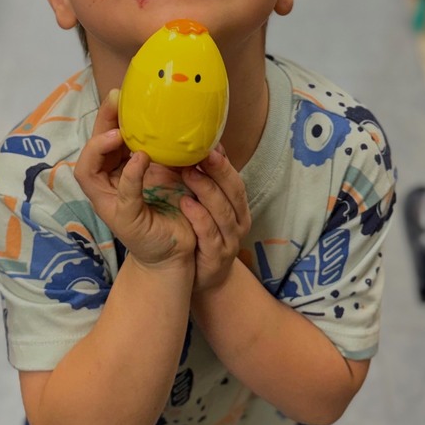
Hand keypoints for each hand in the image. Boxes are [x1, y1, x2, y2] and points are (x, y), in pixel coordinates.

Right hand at [74, 91, 197, 273]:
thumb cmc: (173, 207)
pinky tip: (140, 160)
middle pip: (91, 149)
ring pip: (90, 171)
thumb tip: (177, 113)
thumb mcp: (170, 169)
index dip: (108, 115)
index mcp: (116, 169)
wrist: (180, 248)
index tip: (121, 94)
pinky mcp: (123, 219)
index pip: (105, 137)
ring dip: (102, 148)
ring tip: (119, 133)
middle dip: (101, 124)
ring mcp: (110, 202)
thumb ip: (165, 147)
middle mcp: (106, 184)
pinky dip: (129, 175)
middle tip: (115, 102)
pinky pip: (123, 194)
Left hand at [179, 148, 250, 293]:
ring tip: (189, 173)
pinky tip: (185, 203)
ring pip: (223, 212)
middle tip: (200, 153)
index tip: (209, 145)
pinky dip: (199, 217)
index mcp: (238, 207)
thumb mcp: (208, 209)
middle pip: (234, 193)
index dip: (224, 163)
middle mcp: (239, 222)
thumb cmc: (202, 236)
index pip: (235, 181)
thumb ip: (208, 183)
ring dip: (206, 190)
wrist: (202, 279)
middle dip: (218, 171)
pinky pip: (209, 234)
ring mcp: (230, 241)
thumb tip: (205, 148)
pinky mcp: (216, 257)